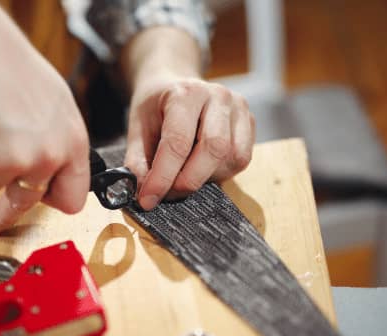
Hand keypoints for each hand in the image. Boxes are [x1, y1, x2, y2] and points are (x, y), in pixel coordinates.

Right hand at [0, 2, 89, 233]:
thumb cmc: (6, 66)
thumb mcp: (54, 103)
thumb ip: (58, 141)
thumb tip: (55, 171)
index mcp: (72, 142)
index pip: (73, 198)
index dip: (54, 201)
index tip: (42, 204)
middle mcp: (46, 156)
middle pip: (27, 201)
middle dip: (10, 206)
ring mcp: (11, 161)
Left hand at [125, 74, 254, 209]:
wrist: (176, 86)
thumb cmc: (156, 107)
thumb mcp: (137, 129)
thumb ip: (138, 162)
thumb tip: (143, 192)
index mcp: (185, 93)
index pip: (178, 142)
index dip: (163, 177)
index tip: (148, 199)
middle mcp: (218, 96)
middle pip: (214, 150)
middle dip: (188, 181)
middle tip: (167, 194)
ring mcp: (239, 109)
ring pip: (231, 158)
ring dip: (205, 178)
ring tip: (183, 175)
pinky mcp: (250, 123)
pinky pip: (241, 159)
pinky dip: (220, 173)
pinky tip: (202, 167)